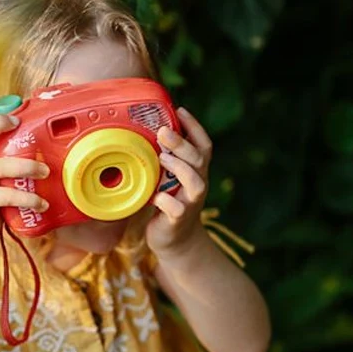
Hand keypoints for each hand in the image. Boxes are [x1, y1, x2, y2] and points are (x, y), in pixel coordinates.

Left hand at [146, 107, 211, 259]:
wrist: (176, 241)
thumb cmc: (169, 202)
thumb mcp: (169, 178)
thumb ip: (166, 159)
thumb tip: (148, 130)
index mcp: (197, 171)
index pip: (204, 145)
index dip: (195, 127)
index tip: (179, 110)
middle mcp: (198, 184)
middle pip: (199, 159)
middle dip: (182, 143)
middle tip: (163, 131)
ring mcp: (190, 203)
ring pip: (195, 183)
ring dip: (179, 168)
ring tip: (161, 158)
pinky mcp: (178, 220)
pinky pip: (176, 209)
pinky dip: (165, 200)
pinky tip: (154, 196)